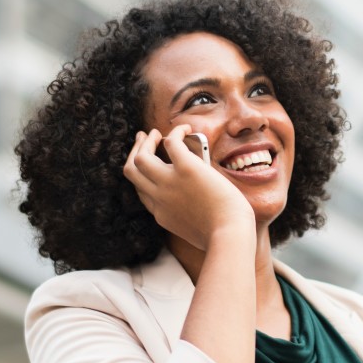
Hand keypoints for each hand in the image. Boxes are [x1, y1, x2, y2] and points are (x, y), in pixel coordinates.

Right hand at [124, 125, 254, 249]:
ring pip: (141, 157)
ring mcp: (169, 183)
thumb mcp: (194, 230)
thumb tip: (195, 200)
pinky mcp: (187, 169)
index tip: (151, 166)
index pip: (141, 191)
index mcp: (161, 214)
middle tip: (143, 140)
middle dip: (135, 152)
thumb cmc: (222, 234)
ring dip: (146, 141)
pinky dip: (176, 132)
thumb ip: (186, 216)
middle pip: (132, 171)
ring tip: (156, 133)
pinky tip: (186, 128)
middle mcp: (159, 197)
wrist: (230, 234)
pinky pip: (172, 142)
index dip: (143, 176)